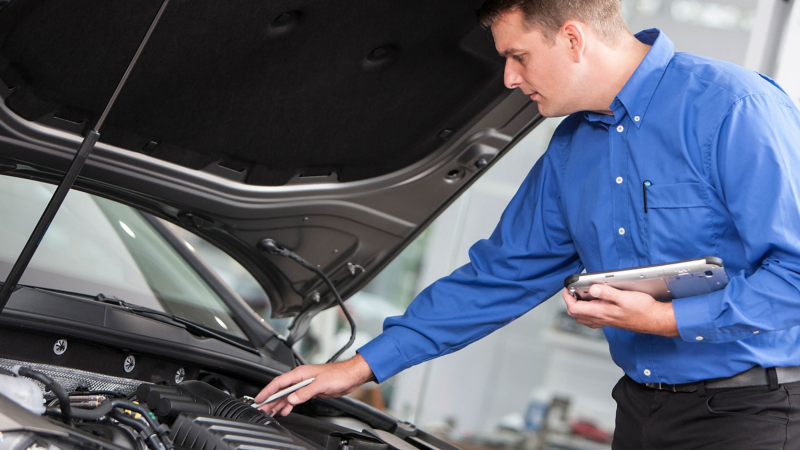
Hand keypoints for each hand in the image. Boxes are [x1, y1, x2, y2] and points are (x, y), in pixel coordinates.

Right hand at [254, 353, 375, 416]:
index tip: (259, 398)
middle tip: (262, 409)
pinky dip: (289, 405)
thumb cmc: (338, 374)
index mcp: (300, 374)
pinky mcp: (310, 391)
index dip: (267, 391)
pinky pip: (295, 398)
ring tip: (270, 413)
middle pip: (280, 390)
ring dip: (278, 404)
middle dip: (270, 400)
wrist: (349, 376)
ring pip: (286, 395)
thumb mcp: (320, 384)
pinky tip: (285, 410)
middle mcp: (300, 379)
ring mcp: (304, 385)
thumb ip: (305, 392)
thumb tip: (292, 399)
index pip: (279, 382)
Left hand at [562, 286, 678, 336]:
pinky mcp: (611, 321)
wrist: (655, 320)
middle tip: (572, 290)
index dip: (567, 297)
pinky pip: (592, 318)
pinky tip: (594, 303)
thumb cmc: (643, 310)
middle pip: (575, 314)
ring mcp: (605, 321)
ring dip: (578, 306)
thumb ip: (606, 293)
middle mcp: (601, 319)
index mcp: (601, 312)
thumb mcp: (624, 297)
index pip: (574, 308)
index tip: (567, 288)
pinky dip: (587, 311)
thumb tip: (591, 289)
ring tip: (580, 295)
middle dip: (570, 302)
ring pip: (583, 317)